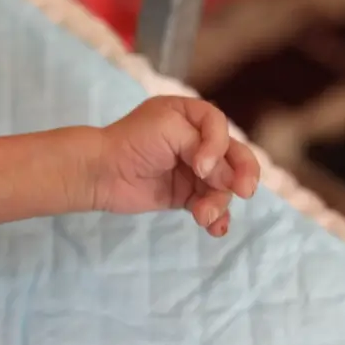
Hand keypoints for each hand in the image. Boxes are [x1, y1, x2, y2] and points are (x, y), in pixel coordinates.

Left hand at [94, 97, 260, 235]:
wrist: (101, 173)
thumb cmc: (132, 141)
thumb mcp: (169, 128)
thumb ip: (202, 147)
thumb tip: (225, 178)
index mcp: (191, 116)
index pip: (220, 128)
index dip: (218, 148)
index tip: (200, 167)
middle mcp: (196, 141)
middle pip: (233, 157)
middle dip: (242, 174)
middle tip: (244, 191)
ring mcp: (193, 170)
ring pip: (223, 186)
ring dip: (220, 202)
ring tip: (204, 215)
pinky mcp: (186, 195)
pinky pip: (210, 205)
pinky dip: (216, 217)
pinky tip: (215, 228)